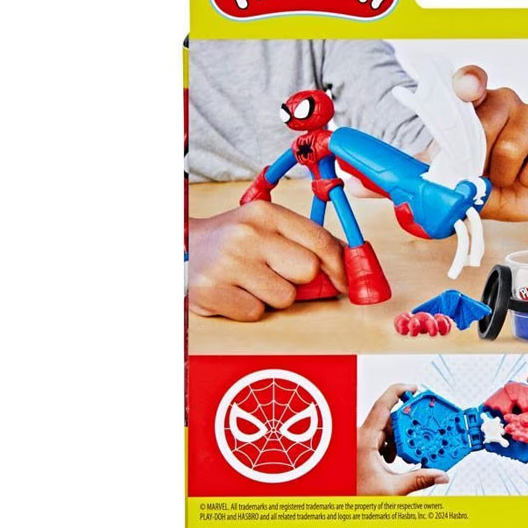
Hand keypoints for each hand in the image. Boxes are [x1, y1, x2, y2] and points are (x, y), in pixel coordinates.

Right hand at [188, 201, 345, 320]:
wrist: (179, 248)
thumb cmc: (231, 242)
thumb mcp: (264, 227)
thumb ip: (303, 241)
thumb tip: (348, 263)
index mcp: (265, 213)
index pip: (320, 240)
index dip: (340, 266)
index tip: (345, 281)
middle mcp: (246, 234)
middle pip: (308, 270)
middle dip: (301, 280)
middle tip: (278, 274)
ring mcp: (227, 263)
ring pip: (284, 297)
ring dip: (273, 297)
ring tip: (251, 282)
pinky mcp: (211, 291)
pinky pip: (255, 313)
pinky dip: (248, 309)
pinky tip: (234, 293)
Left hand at [357, 384, 449, 495]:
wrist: (338, 504)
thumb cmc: (355, 495)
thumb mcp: (392, 488)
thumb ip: (418, 480)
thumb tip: (439, 474)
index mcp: (365, 439)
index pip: (383, 405)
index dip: (399, 392)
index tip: (414, 389)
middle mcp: (361, 436)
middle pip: (389, 420)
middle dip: (406, 428)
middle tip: (420, 433)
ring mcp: (360, 441)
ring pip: (385, 431)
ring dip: (399, 441)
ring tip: (404, 455)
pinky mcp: (361, 448)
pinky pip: (380, 439)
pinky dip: (391, 446)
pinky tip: (393, 460)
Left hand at [453, 66, 527, 221]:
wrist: (512, 201)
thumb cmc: (484, 183)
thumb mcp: (462, 183)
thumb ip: (455, 176)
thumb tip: (456, 183)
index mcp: (474, 104)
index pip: (470, 80)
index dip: (469, 82)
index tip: (466, 90)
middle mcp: (504, 102)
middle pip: (486, 125)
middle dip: (478, 159)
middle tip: (480, 172)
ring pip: (511, 148)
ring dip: (504, 174)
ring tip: (505, 177)